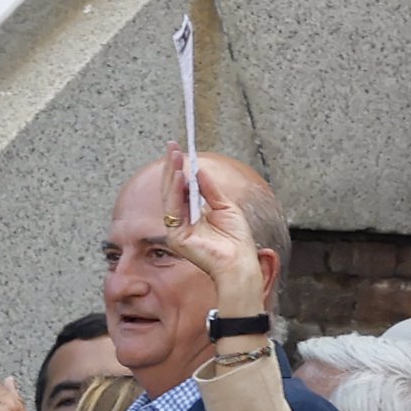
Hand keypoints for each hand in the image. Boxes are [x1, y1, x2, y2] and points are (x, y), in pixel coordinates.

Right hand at [157, 142, 267, 315]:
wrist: (240, 263)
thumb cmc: (237, 241)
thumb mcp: (225, 207)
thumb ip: (210, 189)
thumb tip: (198, 169)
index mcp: (193, 216)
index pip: (182, 189)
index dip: (180, 169)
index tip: (179, 150)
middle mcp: (182, 222)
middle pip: (173, 190)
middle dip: (172, 167)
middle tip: (172, 147)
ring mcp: (177, 230)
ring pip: (170, 197)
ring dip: (172, 174)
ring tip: (174, 156)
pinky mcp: (176, 237)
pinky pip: (173, 210)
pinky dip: (176, 191)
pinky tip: (178, 176)